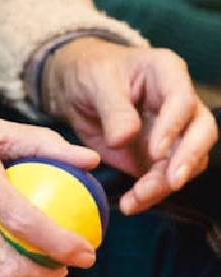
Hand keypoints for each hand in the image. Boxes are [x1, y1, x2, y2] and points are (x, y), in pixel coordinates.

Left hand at [43, 38, 218, 214]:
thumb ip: (113, 109)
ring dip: (165, 184)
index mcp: (167, 73)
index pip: (183, 101)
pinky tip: (131, 204)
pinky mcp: (159, 156)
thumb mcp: (96, 82)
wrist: (77, 88)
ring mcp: (174, 131)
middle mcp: (180, 103)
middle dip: (187, 159)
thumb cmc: (91, 72)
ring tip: (137, 198)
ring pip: (186, 161)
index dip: (173, 127)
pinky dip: (150, 194)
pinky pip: (163, 178)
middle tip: (171, 182)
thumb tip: (123, 139)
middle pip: (201, 133)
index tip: (155, 151)